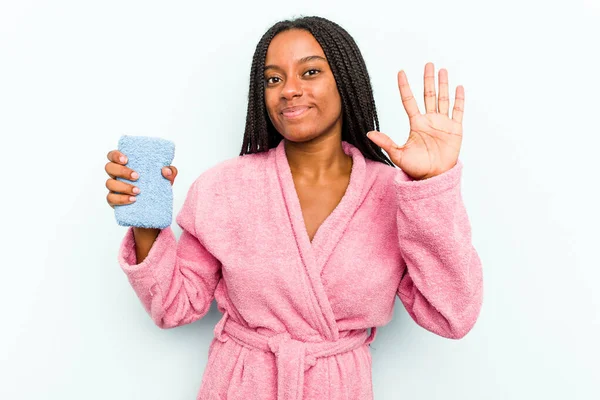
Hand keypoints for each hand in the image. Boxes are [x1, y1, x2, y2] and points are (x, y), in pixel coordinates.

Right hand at [105, 150, 177, 208]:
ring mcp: (114, 187)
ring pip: (109, 183)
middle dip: (122, 171)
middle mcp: (117, 174)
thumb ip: (170, 171)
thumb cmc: (157, 185)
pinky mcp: (114, 200)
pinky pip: (111, 198)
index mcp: (125, 164)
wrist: (156, 206)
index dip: (115, 155)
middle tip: (137, 176)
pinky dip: (121, 199)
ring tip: (138, 191)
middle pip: (109, 167)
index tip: (126, 159)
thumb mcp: (166, 178)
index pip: (113, 155)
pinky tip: (133, 199)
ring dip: (124, 187)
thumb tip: (166, 170)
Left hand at [366, 62, 463, 179]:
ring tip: (442, 70)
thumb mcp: (398, 154)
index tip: (401, 72)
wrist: (434, 177)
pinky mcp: (455, 129)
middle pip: (428, 94)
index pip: (409, 100)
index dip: (405, 86)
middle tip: (428, 64)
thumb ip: (386, 142)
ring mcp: (442, 123)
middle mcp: (429, 120)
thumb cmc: (416, 168)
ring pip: (443, 99)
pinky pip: (458, 111)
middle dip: (428, 79)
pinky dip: (459, 99)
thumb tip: (368, 134)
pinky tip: (459, 87)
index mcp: (416, 123)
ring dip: (443, 85)